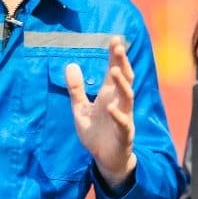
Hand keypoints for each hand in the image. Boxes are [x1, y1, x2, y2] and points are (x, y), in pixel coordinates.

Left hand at [66, 36, 136, 188]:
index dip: (114, 56)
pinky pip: (123, 123)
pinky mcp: (124, 134)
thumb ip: (76, 89)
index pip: (113, 71)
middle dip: (122, 63)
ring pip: (127, 97)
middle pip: (124, 79)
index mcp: (108, 95)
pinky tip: (112, 108)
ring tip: (114, 71)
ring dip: (122, 84)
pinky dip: (118, 115)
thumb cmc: (96, 133)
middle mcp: (118, 102)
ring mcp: (124, 117)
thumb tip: (70, 65)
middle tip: (118, 47)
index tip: (114, 39)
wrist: (106, 160)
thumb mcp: (80, 109)